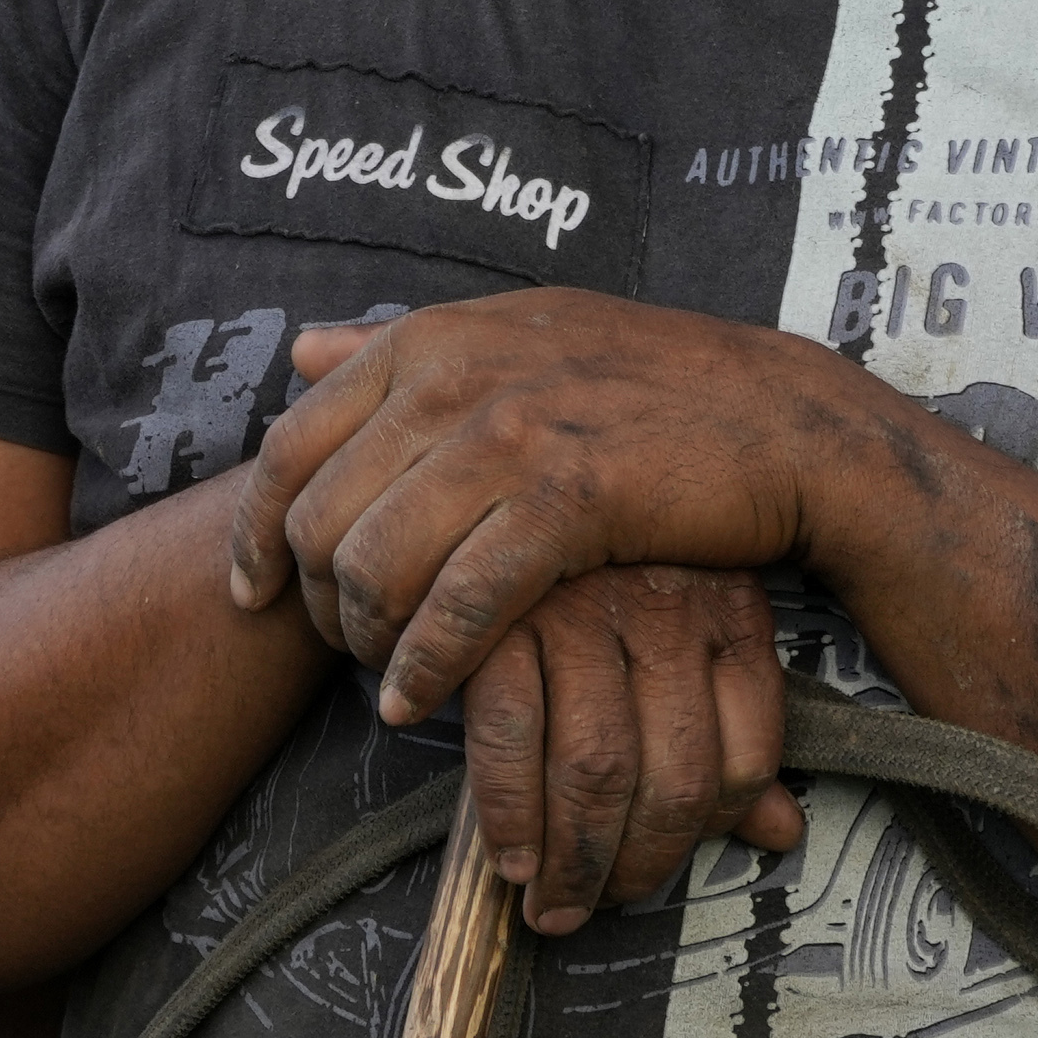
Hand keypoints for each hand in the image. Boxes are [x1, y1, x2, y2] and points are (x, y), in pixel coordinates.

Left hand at [240, 311, 823, 928]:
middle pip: (320, 516)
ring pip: (375, 563)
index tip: (253, 595)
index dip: (256, 531)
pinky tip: (420, 703)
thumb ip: (404, 347)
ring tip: (385, 678)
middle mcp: (454, 377)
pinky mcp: (570, 498)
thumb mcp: (516, 334)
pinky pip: (460, 601)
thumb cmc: (650, 386)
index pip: (293, 442)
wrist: (784, 420)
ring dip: (367, 642)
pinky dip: (427, 664)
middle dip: (317, 602)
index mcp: (429, 339)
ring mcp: (512, 433)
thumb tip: (303, 352)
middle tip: (344, 651)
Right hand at [441, 564, 807, 927]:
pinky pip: (509, 735)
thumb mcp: (693, 632)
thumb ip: (729, 735)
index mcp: (732, 610)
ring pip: (595, 768)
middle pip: (671, 776)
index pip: (746, 758)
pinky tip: (502, 852)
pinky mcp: (501, 613)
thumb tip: (781, 835)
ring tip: (546, 898)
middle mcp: (667, 608)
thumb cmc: (606, 572)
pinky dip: (504, 807)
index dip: (704, 836)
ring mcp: (583, 608)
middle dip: (631, 866)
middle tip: (589, 909)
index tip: (654, 870)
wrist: (505, 481)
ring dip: (570, 855)